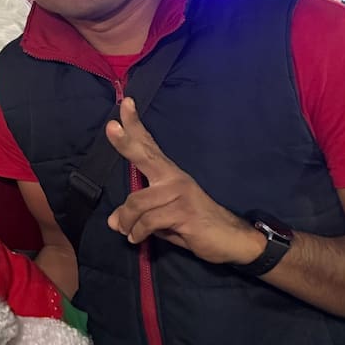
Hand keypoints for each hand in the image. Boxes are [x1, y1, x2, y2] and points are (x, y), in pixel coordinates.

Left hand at [105, 98, 265, 264]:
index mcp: (168, 174)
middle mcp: (174, 178)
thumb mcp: (163, 219)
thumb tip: (114, 222)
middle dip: (125, 142)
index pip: (149, 145)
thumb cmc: (195, 226)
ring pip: (136, 203)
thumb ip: (139, 216)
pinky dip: (138, 232)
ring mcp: (179, 194)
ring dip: (127, 222)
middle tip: (110, 127)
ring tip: (127, 231)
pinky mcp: (184, 213)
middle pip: (144, 155)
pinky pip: (148, 221)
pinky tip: (137, 238)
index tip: (125, 103)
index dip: (135, 125)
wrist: (234, 241)